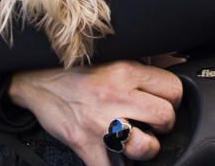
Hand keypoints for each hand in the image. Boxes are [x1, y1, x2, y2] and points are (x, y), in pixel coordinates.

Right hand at [8, 61, 181, 165]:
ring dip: (146, 149)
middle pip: (165, 117)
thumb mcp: (113, 58)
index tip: (165, 102)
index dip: (174, 99)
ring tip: (138, 143)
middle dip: (164, 125)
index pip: (173, 88)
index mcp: (125, 71)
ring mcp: (100, 122)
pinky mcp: (85, 143)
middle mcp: (115, 95)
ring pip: (145, 147)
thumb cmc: (77, 71)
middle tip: (153, 124)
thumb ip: (148, 61)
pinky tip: (116, 159)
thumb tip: (178, 61)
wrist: (36, 81)